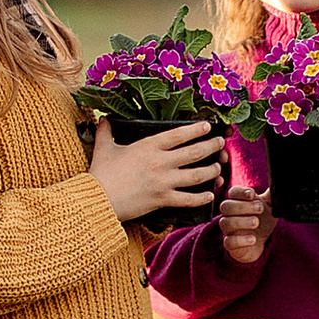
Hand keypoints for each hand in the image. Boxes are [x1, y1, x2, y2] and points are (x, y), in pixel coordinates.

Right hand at [92, 119, 224, 222]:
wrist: (98, 199)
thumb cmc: (101, 173)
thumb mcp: (103, 148)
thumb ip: (106, 132)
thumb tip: (103, 118)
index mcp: (148, 146)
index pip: (178, 134)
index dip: (196, 129)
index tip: (208, 127)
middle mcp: (160, 162)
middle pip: (194, 153)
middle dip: (211, 147)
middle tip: (221, 144)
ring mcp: (164, 182)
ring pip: (196, 175)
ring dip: (211, 171)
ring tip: (219, 168)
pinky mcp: (163, 200)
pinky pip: (188, 199)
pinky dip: (201, 198)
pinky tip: (209, 195)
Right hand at [218, 187, 275, 267]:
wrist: (260, 242)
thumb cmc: (262, 221)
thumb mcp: (269, 207)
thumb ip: (272, 196)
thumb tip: (277, 183)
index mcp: (239, 202)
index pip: (233, 192)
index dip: (240, 192)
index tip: (252, 194)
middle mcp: (230, 215)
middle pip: (225, 206)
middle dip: (242, 206)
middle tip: (259, 208)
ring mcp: (229, 230)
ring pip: (225, 223)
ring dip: (241, 221)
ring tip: (256, 222)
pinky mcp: (231, 244)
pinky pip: (228, 242)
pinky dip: (241, 240)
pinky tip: (253, 239)